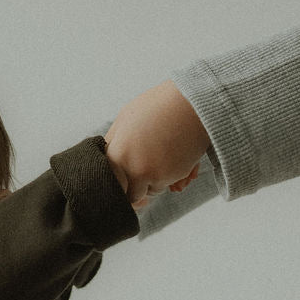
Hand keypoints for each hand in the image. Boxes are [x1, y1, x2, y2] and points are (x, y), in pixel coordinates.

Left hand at [104, 80, 209, 208]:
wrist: (192, 104)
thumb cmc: (158, 107)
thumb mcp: (126, 119)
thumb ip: (114, 143)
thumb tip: (108, 162)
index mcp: (116, 154)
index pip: (112, 185)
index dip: (119, 187)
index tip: (125, 185)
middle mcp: (133, 168)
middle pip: (131, 195)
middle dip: (138, 187)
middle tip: (146, 173)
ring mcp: (154, 174)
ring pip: (152, 192)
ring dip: (157, 181)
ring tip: (164, 156)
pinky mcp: (174, 177)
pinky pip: (172, 187)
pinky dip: (176, 178)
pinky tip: (179, 159)